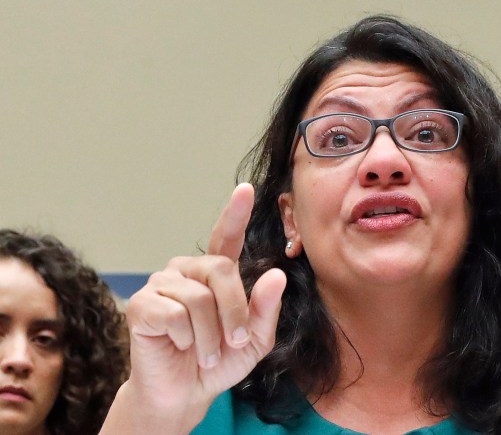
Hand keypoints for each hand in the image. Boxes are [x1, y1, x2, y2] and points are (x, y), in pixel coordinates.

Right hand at [102, 183, 284, 433]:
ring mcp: (161, 285)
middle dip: (235, 312)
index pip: (227, 237)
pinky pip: (174, 314)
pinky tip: (178, 345)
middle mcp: (186, 271)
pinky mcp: (141, 305)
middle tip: (234, 341)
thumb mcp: (255, 340)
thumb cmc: (220, 361)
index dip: (235, 213)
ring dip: (209, 336)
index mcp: (216, 274)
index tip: (246, 189)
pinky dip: (185, 339)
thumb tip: (276, 275)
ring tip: (205, 352)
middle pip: (221, 271)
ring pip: (199, 299)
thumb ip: (266, 308)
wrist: (185, 394)